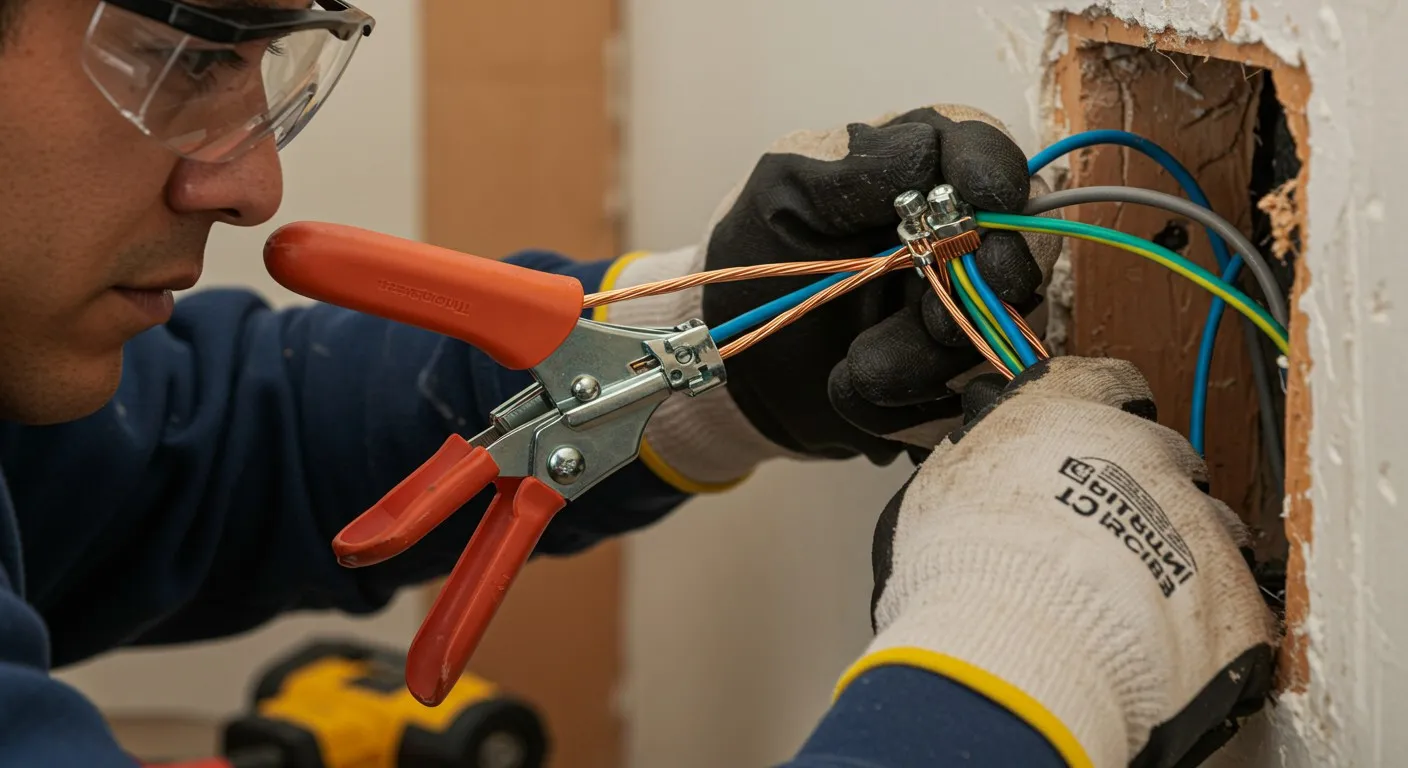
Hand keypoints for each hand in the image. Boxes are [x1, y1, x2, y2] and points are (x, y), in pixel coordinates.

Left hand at [600, 105, 1059, 489]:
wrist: (732, 358)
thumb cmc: (754, 255)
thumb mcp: (783, 194)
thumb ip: (848, 167)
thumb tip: (920, 149)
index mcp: (920, 174)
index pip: (984, 150)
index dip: (995, 170)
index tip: (986, 195)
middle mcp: (959, 240)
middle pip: (1017, 249)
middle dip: (985, 286)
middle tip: (934, 317)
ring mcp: (964, 312)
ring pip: (999, 334)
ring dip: (930, 362)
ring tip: (856, 370)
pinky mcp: (953, 381)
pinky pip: (965, 400)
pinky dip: (911, 409)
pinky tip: (854, 397)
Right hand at [855, 357, 1276, 767]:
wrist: (1019, 644)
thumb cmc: (965, 567)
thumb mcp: (944, 484)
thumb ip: (978, 460)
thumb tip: (972, 464)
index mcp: (1073, 414)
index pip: (1109, 381)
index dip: (1104, 406)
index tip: (1096, 426)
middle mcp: (1147, 453)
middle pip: (1165, 457)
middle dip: (1142, 491)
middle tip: (1097, 537)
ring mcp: (1199, 525)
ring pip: (1207, 530)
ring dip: (1177, 557)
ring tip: (1127, 605)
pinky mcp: (1234, 600)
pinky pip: (1231, 608)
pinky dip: (1201, 627)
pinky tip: (1158, 650)